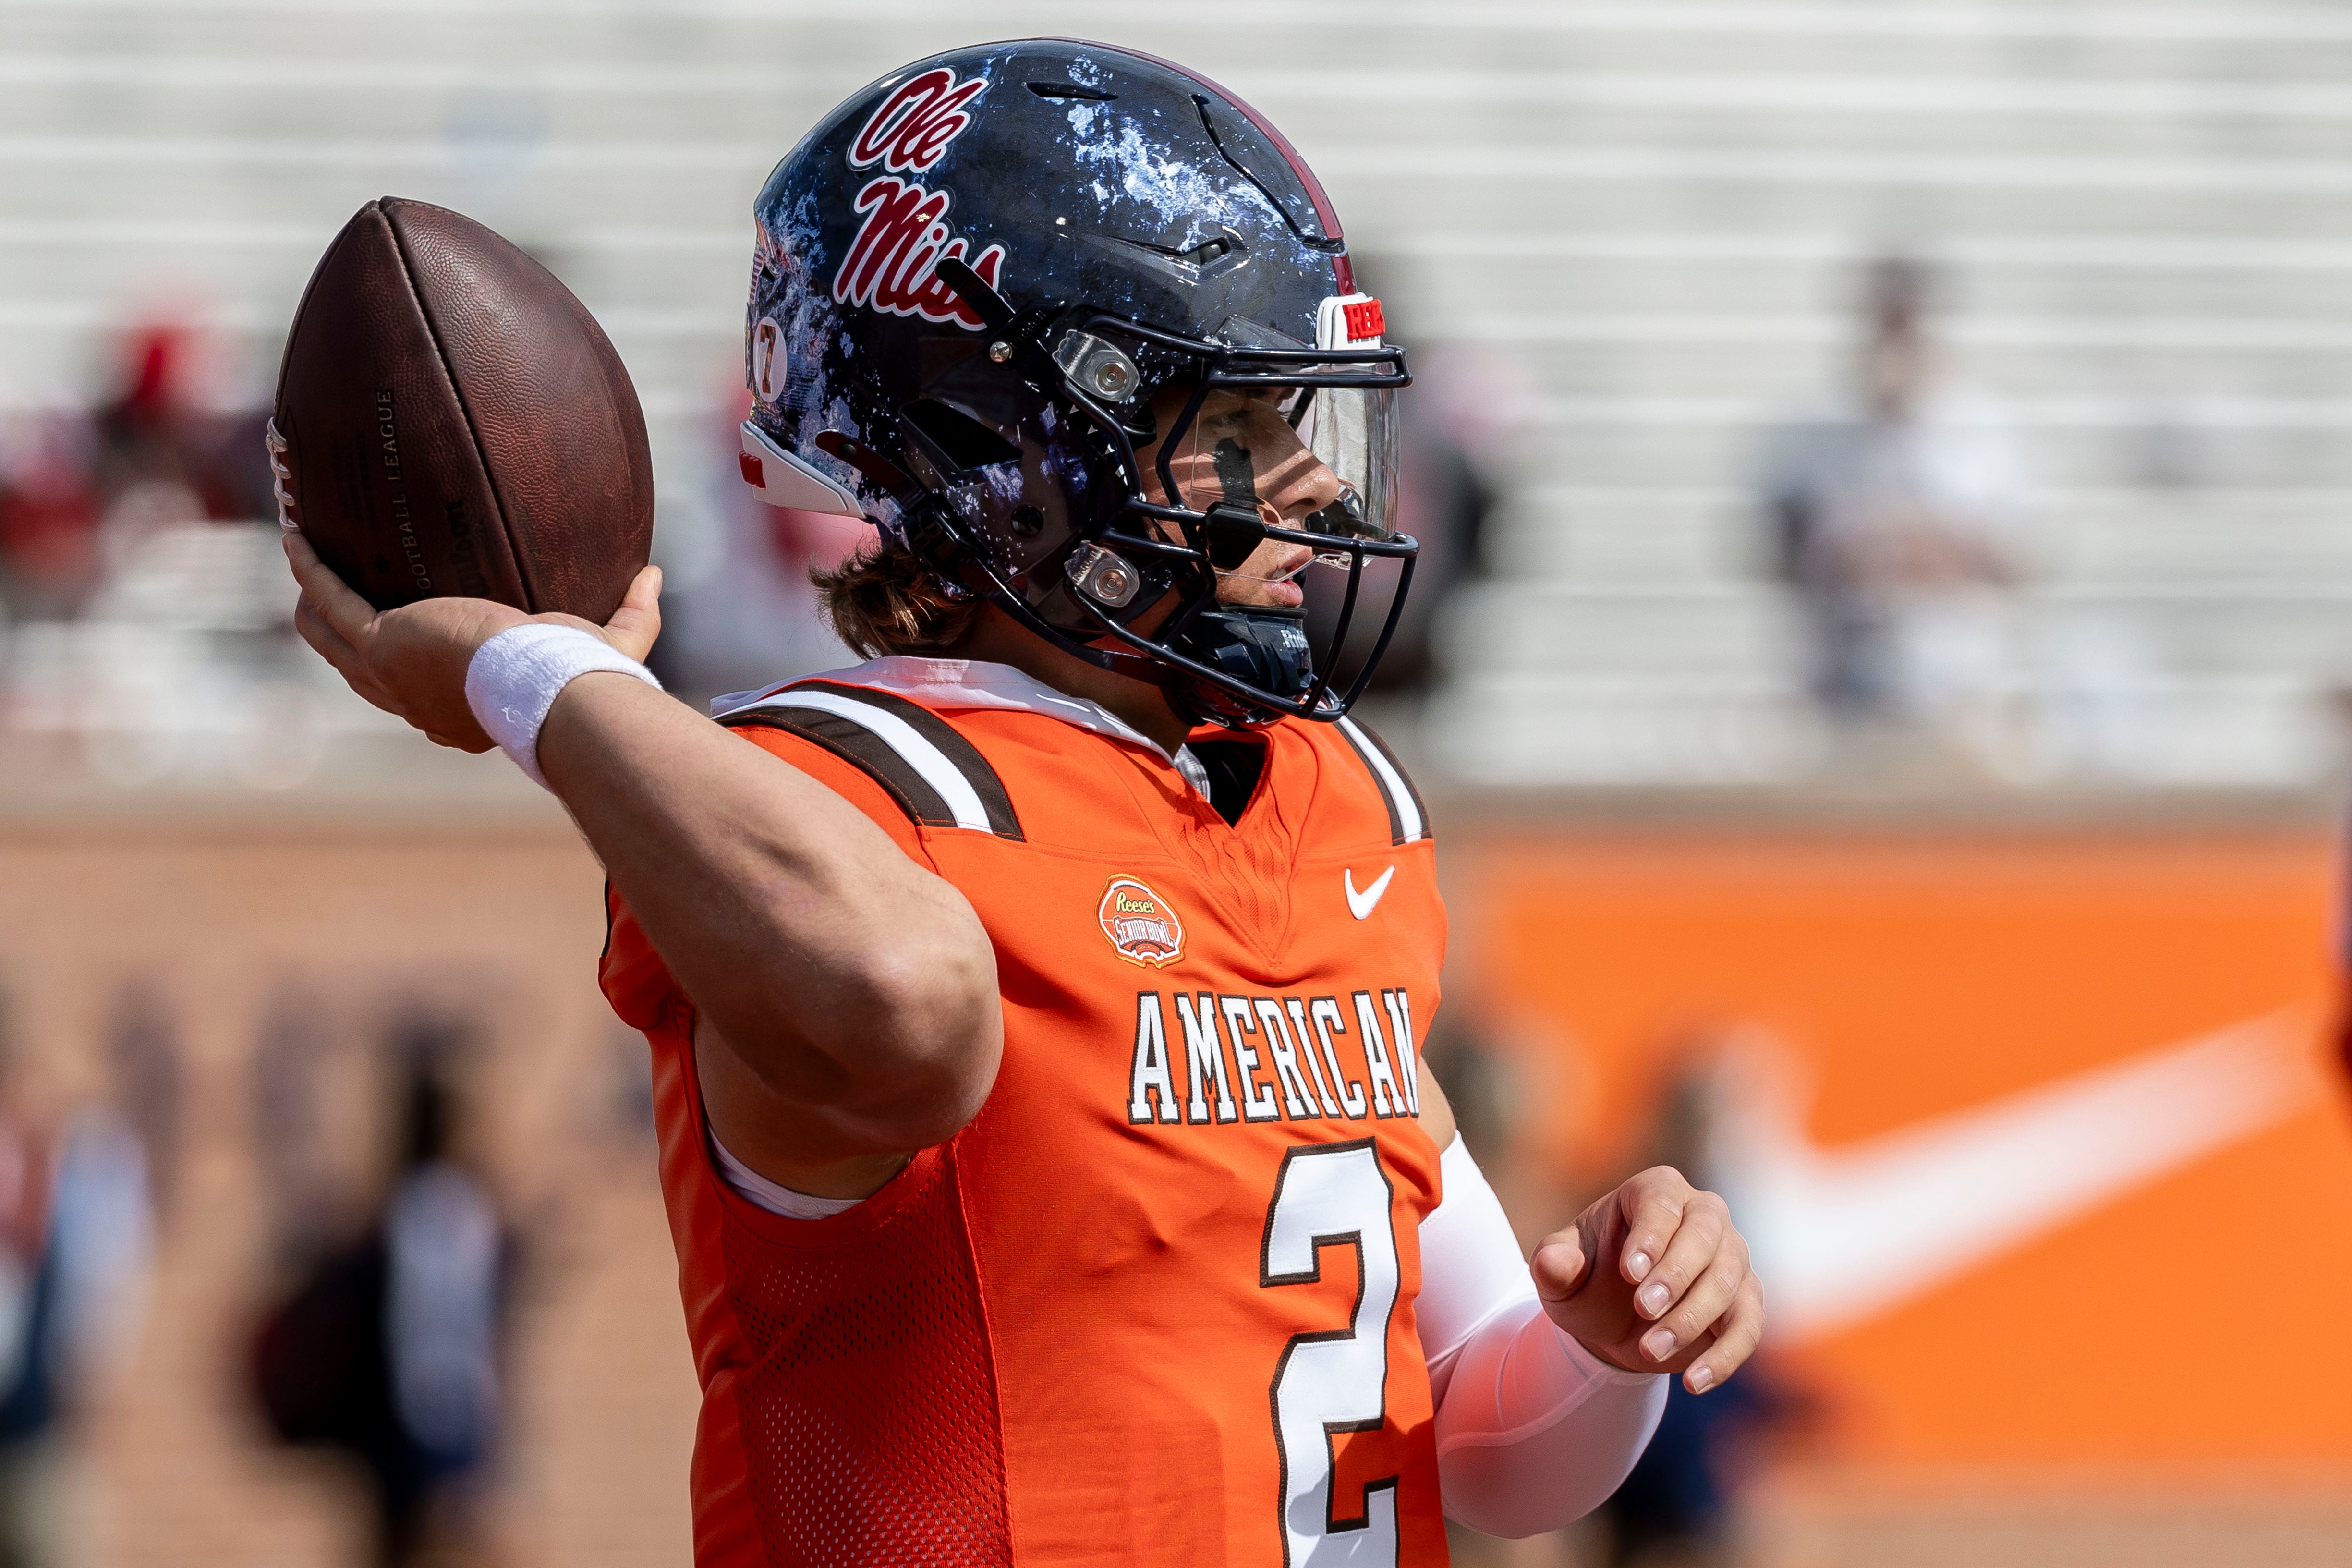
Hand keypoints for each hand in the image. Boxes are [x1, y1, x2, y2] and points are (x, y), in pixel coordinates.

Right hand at [284, 531, 662, 750]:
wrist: (553, 689)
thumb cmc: (582, 678)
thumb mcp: (610, 642)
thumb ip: (634, 613)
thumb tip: (653, 574)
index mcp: (458, 710)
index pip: (417, 692)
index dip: (401, 665)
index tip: (401, 628)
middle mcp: (414, 699)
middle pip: (357, 667)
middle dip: (338, 629)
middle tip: (327, 586)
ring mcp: (390, 673)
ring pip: (328, 637)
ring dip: (311, 597)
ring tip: (302, 555)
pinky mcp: (381, 642)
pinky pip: (329, 600)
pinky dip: (311, 568)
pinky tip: (297, 535)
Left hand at [1531, 1165, 1762, 1394]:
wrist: (1611, 1319)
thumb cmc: (1587, 1279)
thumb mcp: (1560, 1273)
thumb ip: (1553, 1263)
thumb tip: (1553, 1263)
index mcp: (1655, 1191)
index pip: (1661, 1203)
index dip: (1649, 1237)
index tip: (1628, 1274)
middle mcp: (1702, 1213)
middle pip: (1705, 1235)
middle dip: (1676, 1275)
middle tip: (1643, 1309)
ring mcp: (1730, 1255)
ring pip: (1728, 1280)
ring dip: (1691, 1318)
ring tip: (1648, 1349)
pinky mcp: (1745, 1299)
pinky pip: (1747, 1325)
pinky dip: (1724, 1356)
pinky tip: (1693, 1381)